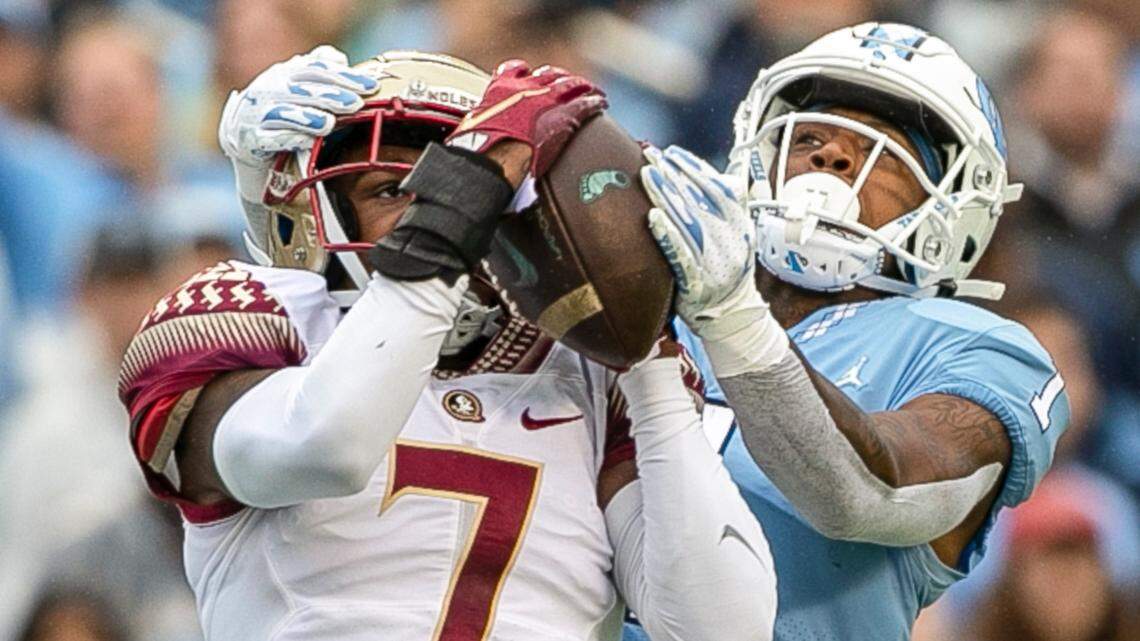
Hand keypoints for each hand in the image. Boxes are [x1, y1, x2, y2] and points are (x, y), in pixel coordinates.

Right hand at [218, 45, 378, 201]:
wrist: (246, 143)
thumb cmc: (282, 114)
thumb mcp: (298, 89)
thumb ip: (318, 72)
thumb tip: (339, 57)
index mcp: (285, 74)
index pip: (317, 68)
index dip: (345, 76)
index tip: (372, 86)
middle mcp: (269, 89)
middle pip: (302, 88)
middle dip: (331, 95)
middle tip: (356, 104)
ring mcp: (255, 114)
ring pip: (283, 112)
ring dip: (307, 117)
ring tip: (329, 123)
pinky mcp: (248, 139)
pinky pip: (268, 139)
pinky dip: (287, 139)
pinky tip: (306, 143)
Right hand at [446, 60, 605, 176]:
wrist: (489, 158)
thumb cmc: (474, 151)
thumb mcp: (470, 130)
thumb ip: (479, 126)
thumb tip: (471, 141)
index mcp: (499, 89)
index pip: (515, 70)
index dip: (526, 73)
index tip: (534, 76)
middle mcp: (524, 88)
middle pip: (548, 75)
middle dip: (561, 78)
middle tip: (570, 85)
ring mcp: (546, 99)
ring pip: (571, 85)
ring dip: (583, 87)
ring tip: (593, 91)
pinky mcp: (564, 116)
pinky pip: (585, 104)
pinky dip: (594, 102)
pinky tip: (601, 104)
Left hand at [641, 146, 788, 374]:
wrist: (732, 316)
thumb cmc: (729, 270)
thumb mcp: (740, 235)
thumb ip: (733, 205)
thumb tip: (729, 173)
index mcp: (740, 226)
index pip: (717, 188)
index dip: (694, 169)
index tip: (672, 153)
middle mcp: (729, 241)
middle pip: (699, 201)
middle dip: (673, 175)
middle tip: (651, 156)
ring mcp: (714, 262)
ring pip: (688, 223)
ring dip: (666, 197)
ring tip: (647, 175)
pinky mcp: (696, 283)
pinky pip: (680, 256)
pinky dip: (667, 235)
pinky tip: (653, 217)